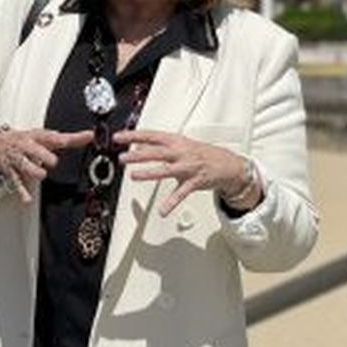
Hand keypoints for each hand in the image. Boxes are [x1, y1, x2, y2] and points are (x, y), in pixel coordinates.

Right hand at [0, 129, 93, 203]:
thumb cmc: (28, 141)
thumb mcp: (46, 137)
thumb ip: (70, 139)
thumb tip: (91, 136)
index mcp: (38, 137)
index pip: (52, 137)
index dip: (64, 139)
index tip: (74, 140)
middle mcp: (27, 146)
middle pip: (36, 150)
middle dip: (44, 156)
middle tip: (52, 162)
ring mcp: (18, 158)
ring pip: (25, 165)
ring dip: (34, 171)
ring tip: (41, 175)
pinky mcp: (11, 171)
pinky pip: (16, 182)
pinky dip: (22, 191)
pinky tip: (27, 198)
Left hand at [117, 130, 258, 217]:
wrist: (228, 164)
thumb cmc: (202, 154)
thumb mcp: (181, 144)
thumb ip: (161, 146)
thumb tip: (139, 146)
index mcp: (176, 141)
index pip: (151, 135)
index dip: (134, 135)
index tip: (118, 137)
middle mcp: (181, 152)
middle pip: (156, 152)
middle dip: (138, 155)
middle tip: (122, 158)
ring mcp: (188, 167)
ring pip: (166, 170)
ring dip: (149, 173)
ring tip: (134, 176)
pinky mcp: (195, 182)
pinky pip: (181, 194)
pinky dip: (171, 203)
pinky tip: (162, 211)